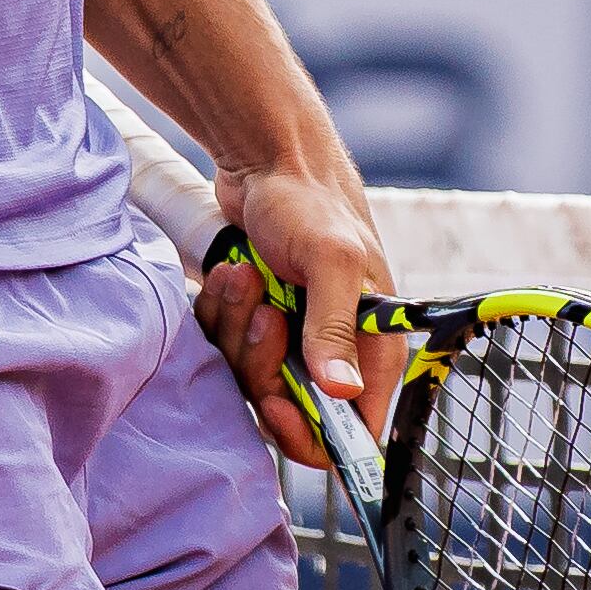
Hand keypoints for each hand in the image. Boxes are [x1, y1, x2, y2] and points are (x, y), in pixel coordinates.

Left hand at [193, 153, 400, 472]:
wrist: (266, 158)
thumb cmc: (310, 200)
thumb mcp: (329, 258)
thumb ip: (334, 327)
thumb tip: (342, 393)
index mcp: (371, 345)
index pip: (353, 429)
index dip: (312, 431)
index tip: (276, 402)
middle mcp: (333, 349)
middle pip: (291, 408)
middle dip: (263, 367)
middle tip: (265, 314)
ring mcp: (291, 338)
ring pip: (251, 378)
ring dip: (237, 330)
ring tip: (246, 277)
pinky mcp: (254, 323)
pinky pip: (226, 349)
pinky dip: (219, 316)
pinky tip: (230, 274)